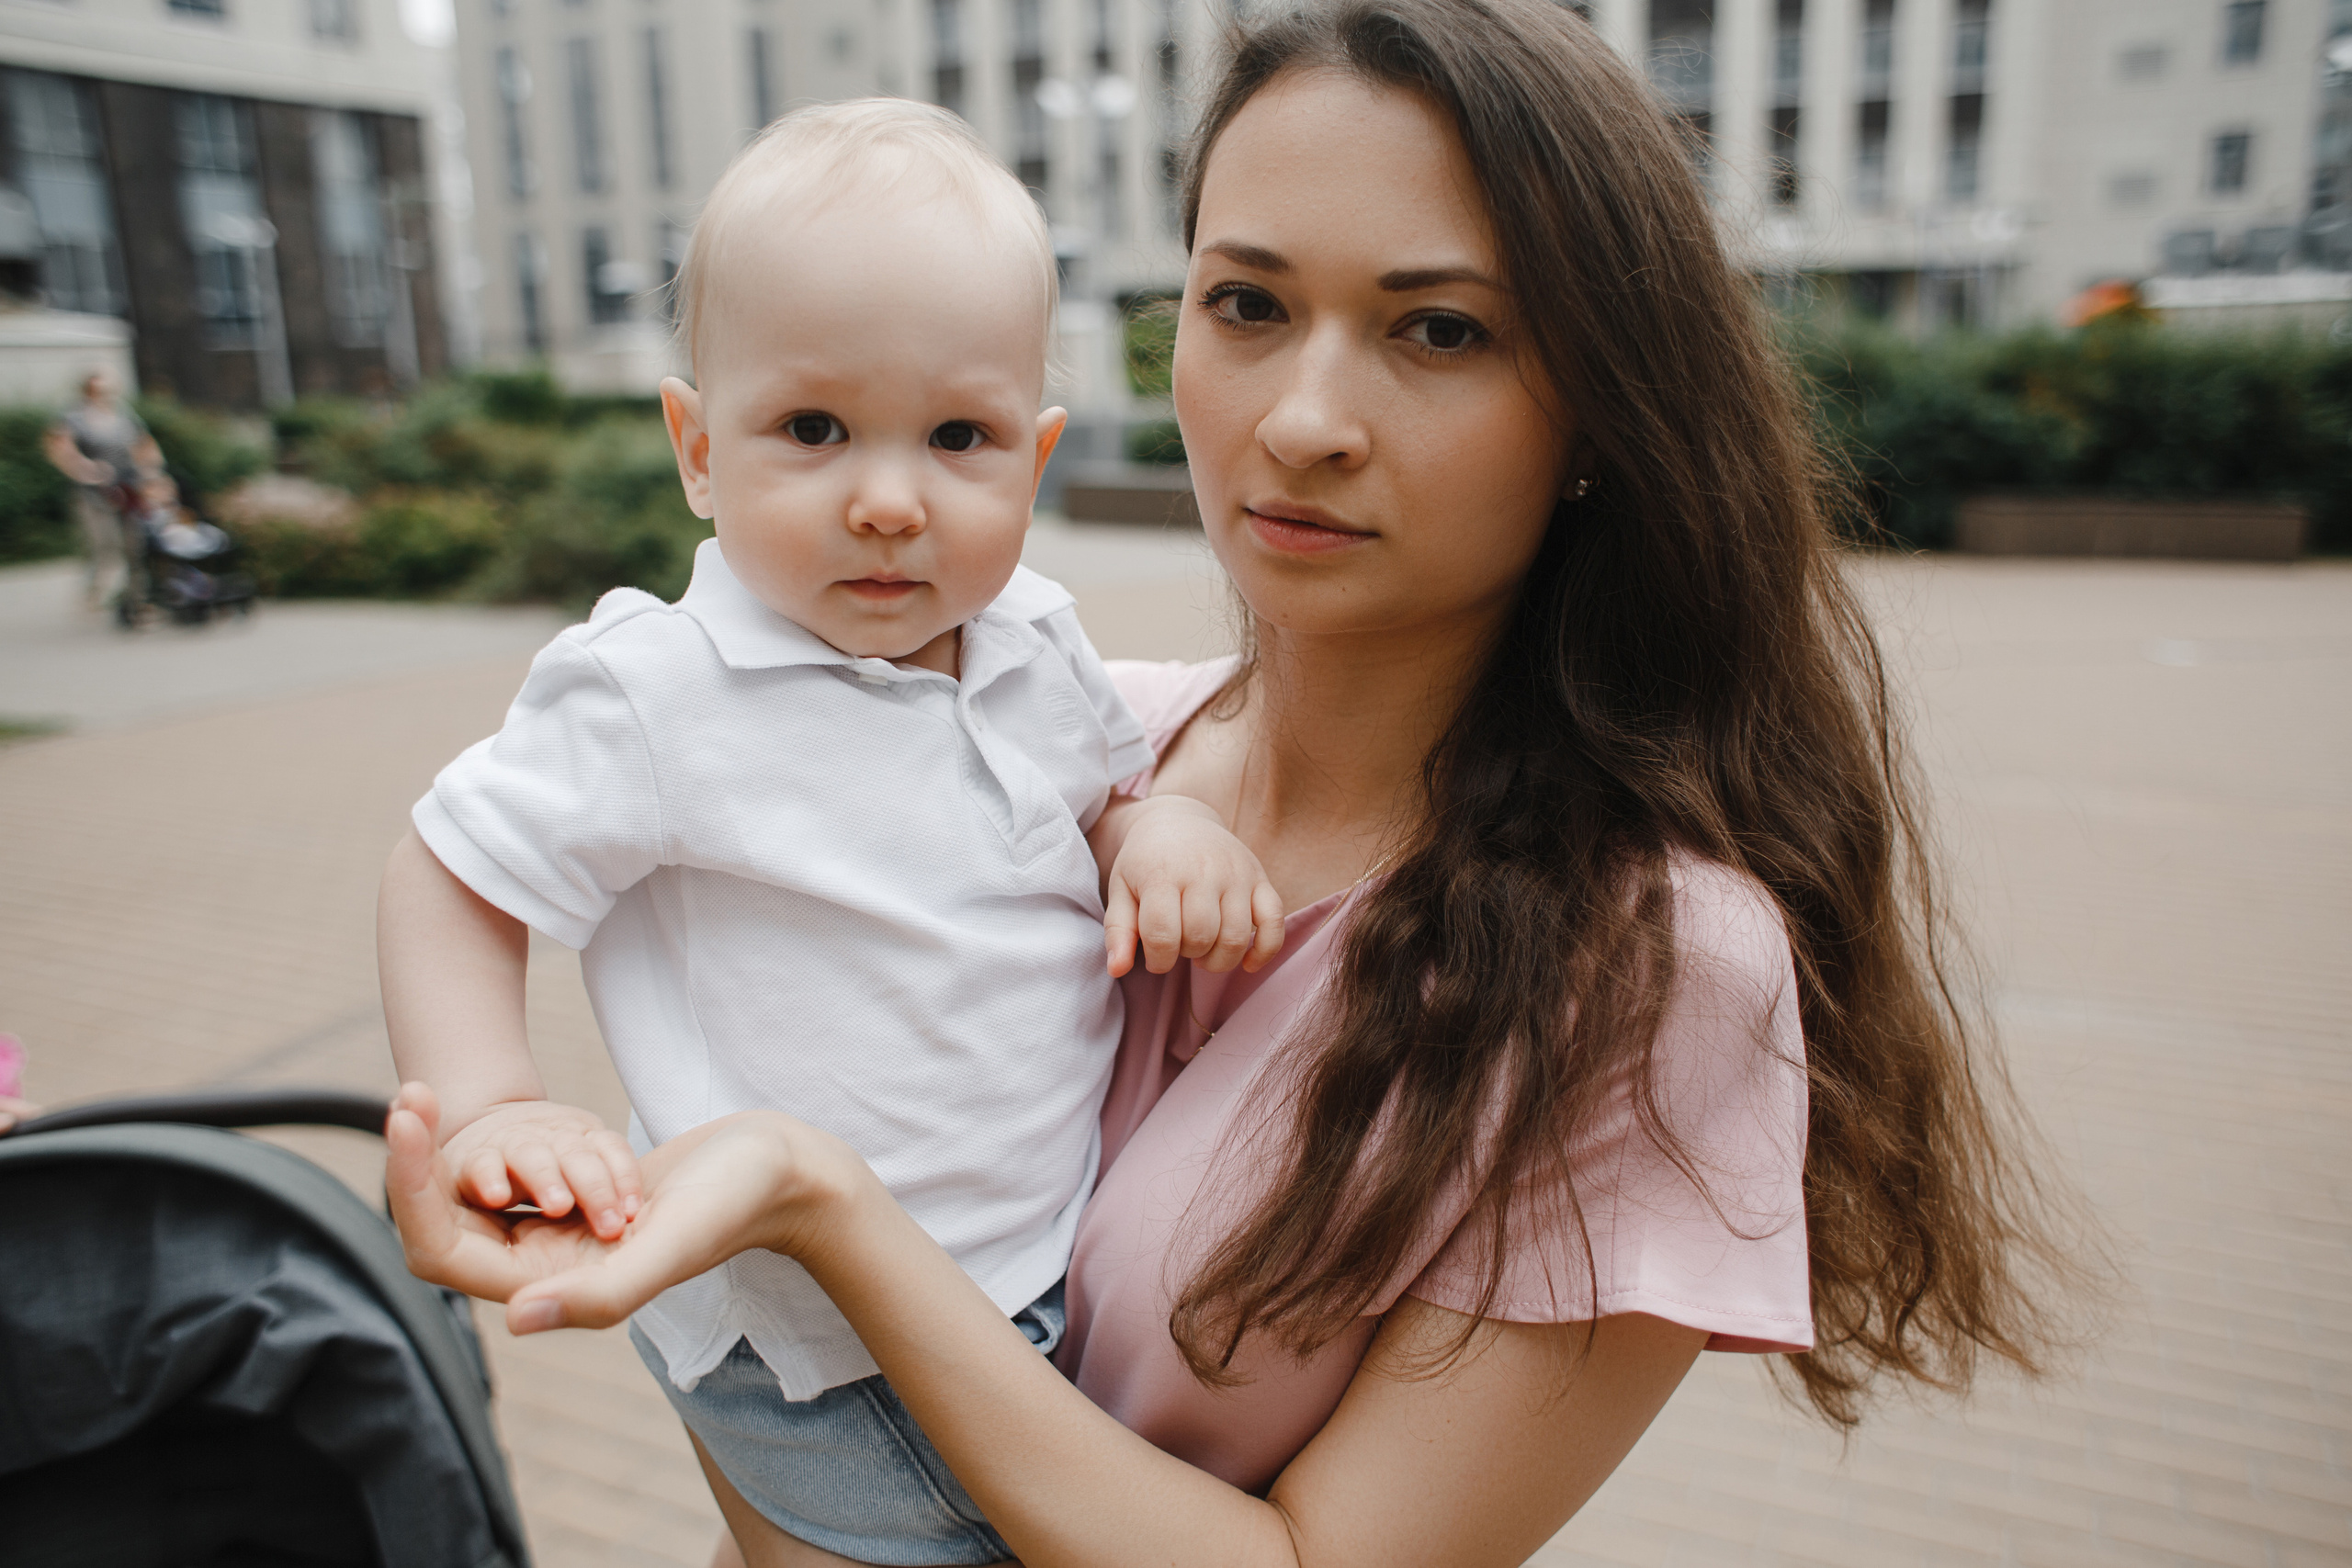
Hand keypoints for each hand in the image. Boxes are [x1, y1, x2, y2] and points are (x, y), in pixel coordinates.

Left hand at [385, 1083, 862, 1335]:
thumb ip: (598, 1295)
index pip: (443, 1254)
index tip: (406, 1118)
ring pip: (467, 1204)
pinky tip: (468, 1108)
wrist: (778, 1168)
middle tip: (405, 1097)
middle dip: (414, 1166)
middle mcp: (547, 1269)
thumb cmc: (732, 1207)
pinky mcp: (576, 1201)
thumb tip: (517, 1318)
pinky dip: (482, 1146)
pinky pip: (503, 1181)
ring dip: (442, 1153)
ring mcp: (560, 1235)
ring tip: (422, 1098)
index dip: (412, 1193)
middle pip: (442, 1228)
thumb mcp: (668, 1247)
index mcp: (555, 1287)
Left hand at [1103, 796, 1283, 977]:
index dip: (1158, 959)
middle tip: (1179, 944)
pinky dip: (1265, 950)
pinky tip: (1247, 963)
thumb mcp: (1121, 890)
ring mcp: (1237, 874)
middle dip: (1187, 954)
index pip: (1163, 935)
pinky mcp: (1260, 878)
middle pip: (1201, 938)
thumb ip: (1118, 931)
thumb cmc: (1144, 862)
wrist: (1177, 820)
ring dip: (1218, 959)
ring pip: (1236, 938)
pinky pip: (1275, 922)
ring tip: (1204, 951)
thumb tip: (1117, 970)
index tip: (1155, 957)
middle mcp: (1204, 870)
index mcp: (1163, 873)